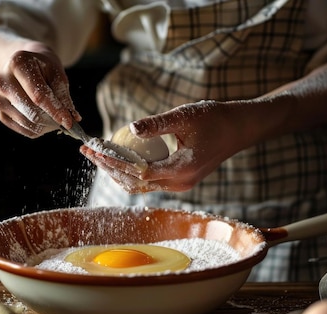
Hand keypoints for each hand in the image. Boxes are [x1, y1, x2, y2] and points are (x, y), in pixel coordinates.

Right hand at [0, 47, 78, 137]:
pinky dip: (36, 130)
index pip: (39, 95)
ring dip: (45, 126)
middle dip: (51, 120)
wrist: (24, 65)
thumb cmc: (43, 68)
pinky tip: (44, 122)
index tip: (69, 122)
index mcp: (17, 64)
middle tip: (65, 122)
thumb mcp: (56, 73)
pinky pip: (21, 129)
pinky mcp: (0, 112)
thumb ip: (63, 95)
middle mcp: (2, 81)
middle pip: (31, 111)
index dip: (55, 110)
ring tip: (55, 119)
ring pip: (26, 122)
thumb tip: (73, 118)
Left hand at [81, 100, 257, 192]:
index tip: (96, 151)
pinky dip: (131, 171)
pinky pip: (149, 180)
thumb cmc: (215, 118)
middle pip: (135, 183)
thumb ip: (157, 124)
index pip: (138, 172)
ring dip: (117, 171)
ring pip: (140, 185)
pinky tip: (117, 157)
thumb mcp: (184, 116)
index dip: (114, 163)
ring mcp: (179, 185)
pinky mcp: (179, 181)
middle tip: (88, 151)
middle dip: (109, 168)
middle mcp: (179, 184)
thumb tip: (131, 128)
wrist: (238, 129)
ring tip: (97, 155)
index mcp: (181, 170)